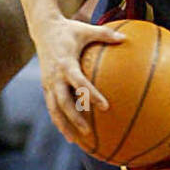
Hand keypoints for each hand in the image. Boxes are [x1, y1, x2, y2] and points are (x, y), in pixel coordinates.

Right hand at [33, 17, 125, 143]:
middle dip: (74, 118)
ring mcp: (48, 82)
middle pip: (62, 102)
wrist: (43, 29)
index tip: (104, 107)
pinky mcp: (45, 86)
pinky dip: (58, 119)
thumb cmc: (69, 29)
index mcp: (65, 63)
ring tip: (74, 141)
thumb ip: (105, 34)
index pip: (79, 82)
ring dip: (63, 125)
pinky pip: (51, 106)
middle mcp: (54, 76)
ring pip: (53, 108)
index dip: (90, 95)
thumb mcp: (86, 29)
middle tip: (88, 132)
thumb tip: (126, 38)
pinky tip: (68, 131)